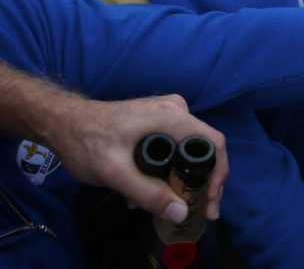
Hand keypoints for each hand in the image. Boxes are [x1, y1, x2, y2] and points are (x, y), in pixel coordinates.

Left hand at [48, 94, 227, 222]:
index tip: (208, 201)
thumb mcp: (115, 173)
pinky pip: (174, 147)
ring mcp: (167, 113)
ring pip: (186, 151)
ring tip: (155, 204)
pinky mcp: (157, 120)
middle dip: (197, 183)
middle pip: (202, 149)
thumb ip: (148, 193)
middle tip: (189, 210)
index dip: (218, 174)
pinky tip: (144, 190)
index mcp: (173, 116)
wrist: (63, 123)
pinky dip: (166, 170)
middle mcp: (176, 110)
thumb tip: (182, 213)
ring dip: (177, 179)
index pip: (213, 143)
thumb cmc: (88, 142)